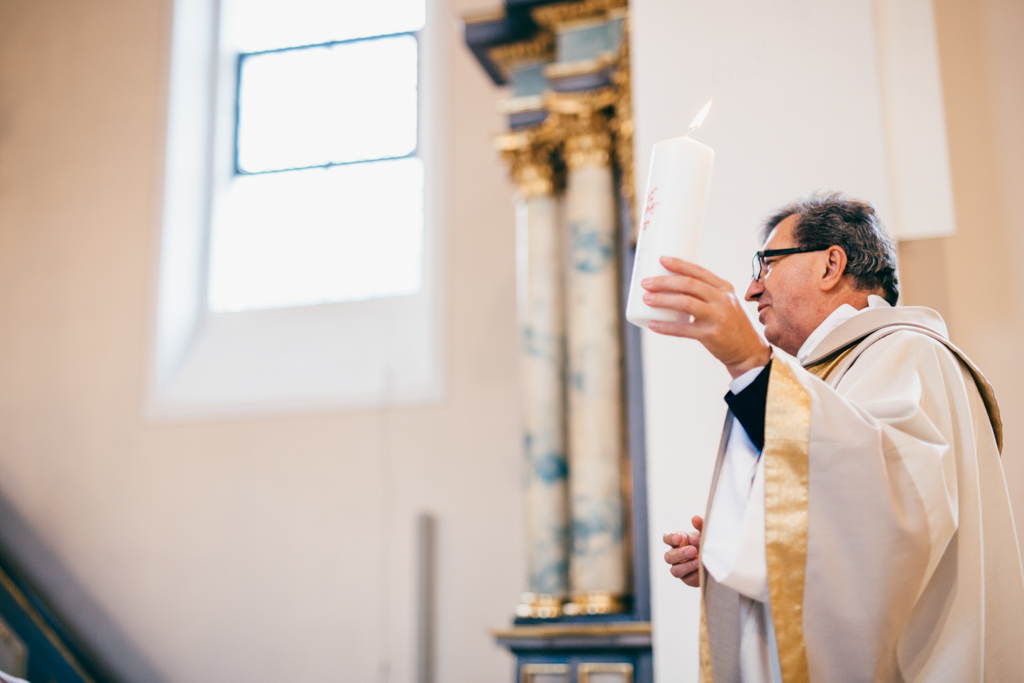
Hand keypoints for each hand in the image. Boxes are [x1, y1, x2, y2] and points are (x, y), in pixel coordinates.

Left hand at [642, 257, 770, 377]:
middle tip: (646, 283)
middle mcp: (723, 299)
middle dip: (664, 281)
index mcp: (725, 288)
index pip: (699, 271)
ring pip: (685, 303)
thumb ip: (706, 294)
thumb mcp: (726, 303)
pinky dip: (666, 327)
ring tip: (646, 299)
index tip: (661, 259)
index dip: (679, 264)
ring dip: (662, 300)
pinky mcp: (711, 335)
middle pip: (689, 284)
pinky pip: (683, 329)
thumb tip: (673, 286)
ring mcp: (718, 317)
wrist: (749, 351)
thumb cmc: (731, 324)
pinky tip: (653, 325)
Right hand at [663, 515, 702, 586]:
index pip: (667, 538)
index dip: (670, 538)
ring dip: (686, 566)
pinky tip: (702, 570)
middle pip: (668, 557)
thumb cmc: (706, 543)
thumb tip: (695, 518)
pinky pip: (687, 579)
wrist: (718, 558)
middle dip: (680, 554)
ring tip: (698, 562)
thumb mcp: (704, 533)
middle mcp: (675, 555)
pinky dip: (695, 575)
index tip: (678, 537)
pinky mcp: (688, 579)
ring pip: (675, 571)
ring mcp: (680, 568)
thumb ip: (700, 526)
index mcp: (677, 541)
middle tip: (693, 550)